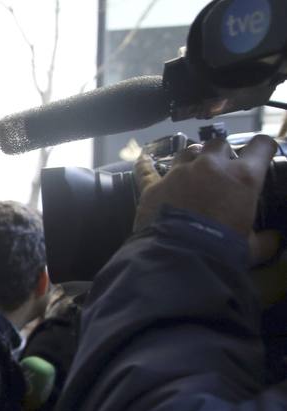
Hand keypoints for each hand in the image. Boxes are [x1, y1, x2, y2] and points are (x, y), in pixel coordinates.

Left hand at [132, 135, 276, 242]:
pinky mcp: (152, 187)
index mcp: (242, 176)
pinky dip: (145, 164)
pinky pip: (146, 170)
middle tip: (221, 170)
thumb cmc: (221, 251)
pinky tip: (143, 158)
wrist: (177, 260)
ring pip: (186, 152)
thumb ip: (264, 240)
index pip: (261, 146)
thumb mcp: (251, 248)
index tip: (261, 154)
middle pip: (218, 144)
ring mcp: (178, 174)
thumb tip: (273, 240)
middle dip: (221, 154)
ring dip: (191, 158)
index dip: (263, 147)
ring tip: (192, 170)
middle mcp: (210, 167)